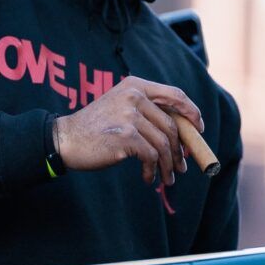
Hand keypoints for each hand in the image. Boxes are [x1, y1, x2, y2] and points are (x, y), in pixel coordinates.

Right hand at [51, 76, 202, 187]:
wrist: (65, 139)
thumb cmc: (96, 128)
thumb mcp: (121, 107)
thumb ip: (147, 111)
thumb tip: (182, 133)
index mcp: (136, 86)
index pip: (175, 95)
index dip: (192, 112)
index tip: (199, 129)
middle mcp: (134, 96)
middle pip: (171, 125)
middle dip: (180, 149)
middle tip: (181, 166)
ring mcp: (130, 115)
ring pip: (163, 143)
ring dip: (168, 165)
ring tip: (168, 178)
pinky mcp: (126, 136)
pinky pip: (150, 156)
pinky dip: (152, 170)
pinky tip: (148, 178)